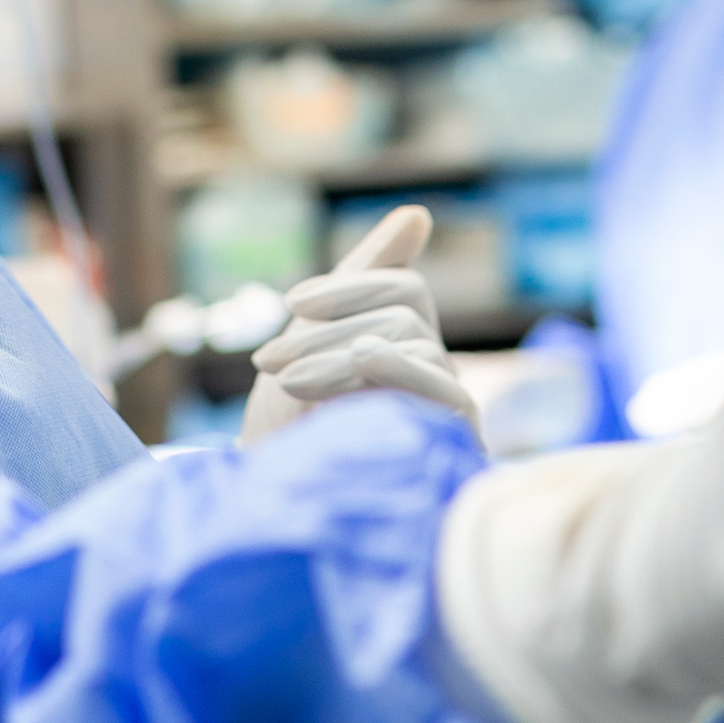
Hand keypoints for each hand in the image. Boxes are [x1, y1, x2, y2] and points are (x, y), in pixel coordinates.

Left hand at [241, 206, 478, 447]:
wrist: (277, 508)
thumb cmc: (293, 430)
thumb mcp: (314, 342)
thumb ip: (362, 281)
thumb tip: (419, 214)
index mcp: (405, 347)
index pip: (405, 290)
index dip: (351, 286)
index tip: (292, 304)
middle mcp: (434, 374)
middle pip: (405, 314)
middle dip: (331, 329)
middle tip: (270, 360)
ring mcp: (446, 410)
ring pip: (412, 344)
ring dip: (340, 354)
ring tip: (288, 382)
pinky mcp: (453, 444)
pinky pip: (445, 390)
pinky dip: (399, 367)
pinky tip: (361, 361)